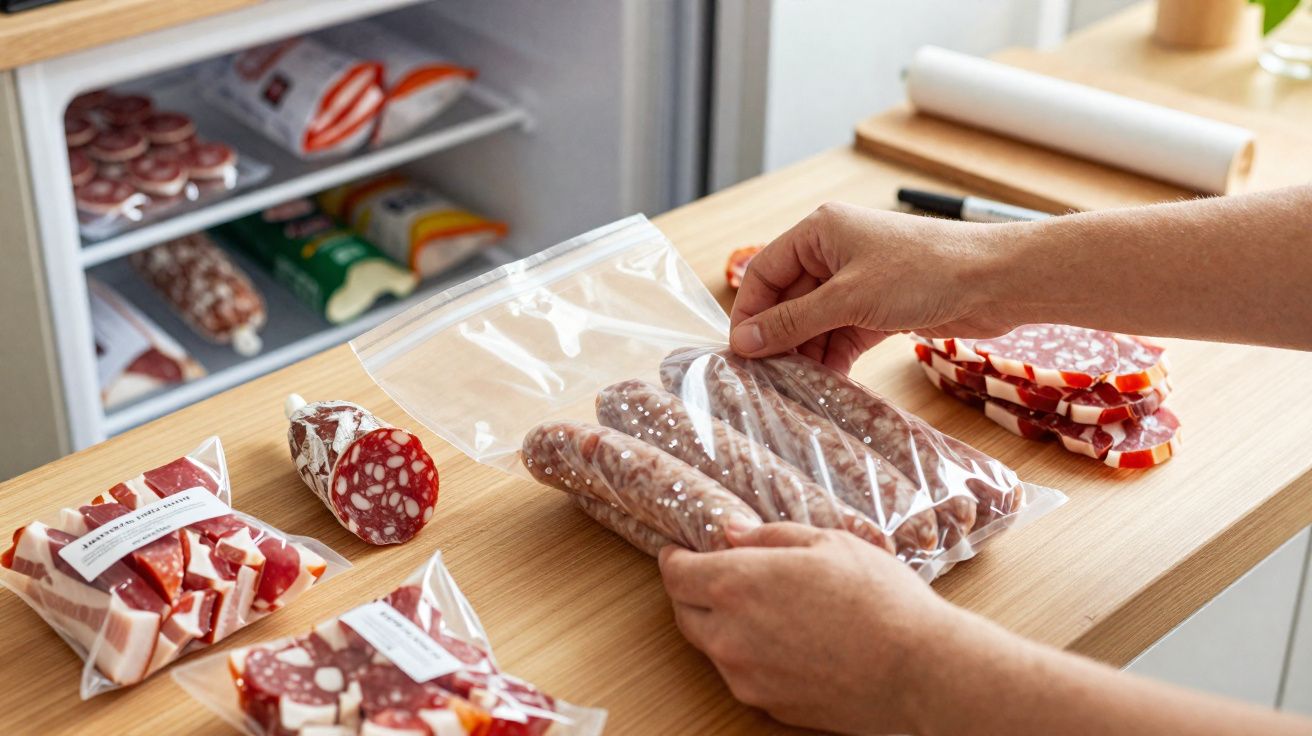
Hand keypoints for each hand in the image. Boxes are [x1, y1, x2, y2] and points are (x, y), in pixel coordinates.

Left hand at [658, 520, 968, 734]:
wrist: (918, 672)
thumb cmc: (880, 600)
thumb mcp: (828, 542)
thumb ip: (770, 536)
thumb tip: (732, 534)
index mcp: (735, 585)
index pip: (675, 573)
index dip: (675, 558)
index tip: (681, 550)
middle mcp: (728, 635)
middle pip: (684, 612)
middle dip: (693, 591)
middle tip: (718, 575)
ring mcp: (745, 676)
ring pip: (712, 647)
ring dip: (722, 625)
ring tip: (765, 607)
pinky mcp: (768, 705)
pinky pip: (742, 674)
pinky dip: (750, 655)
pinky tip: (788, 639)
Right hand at [729, 202, 1021, 372]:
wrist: (996, 281)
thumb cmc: (925, 272)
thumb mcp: (848, 299)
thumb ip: (794, 321)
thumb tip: (746, 342)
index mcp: (819, 231)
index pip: (764, 272)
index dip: (750, 313)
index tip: (740, 354)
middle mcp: (834, 252)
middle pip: (788, 300)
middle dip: (779, 339)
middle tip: (765, 379)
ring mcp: (858, 281)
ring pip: (815, 321)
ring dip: (806, 352)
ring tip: (794, 387)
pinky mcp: (880, 307)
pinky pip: (842, 334)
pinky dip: (833, 357)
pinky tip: (825, 384)